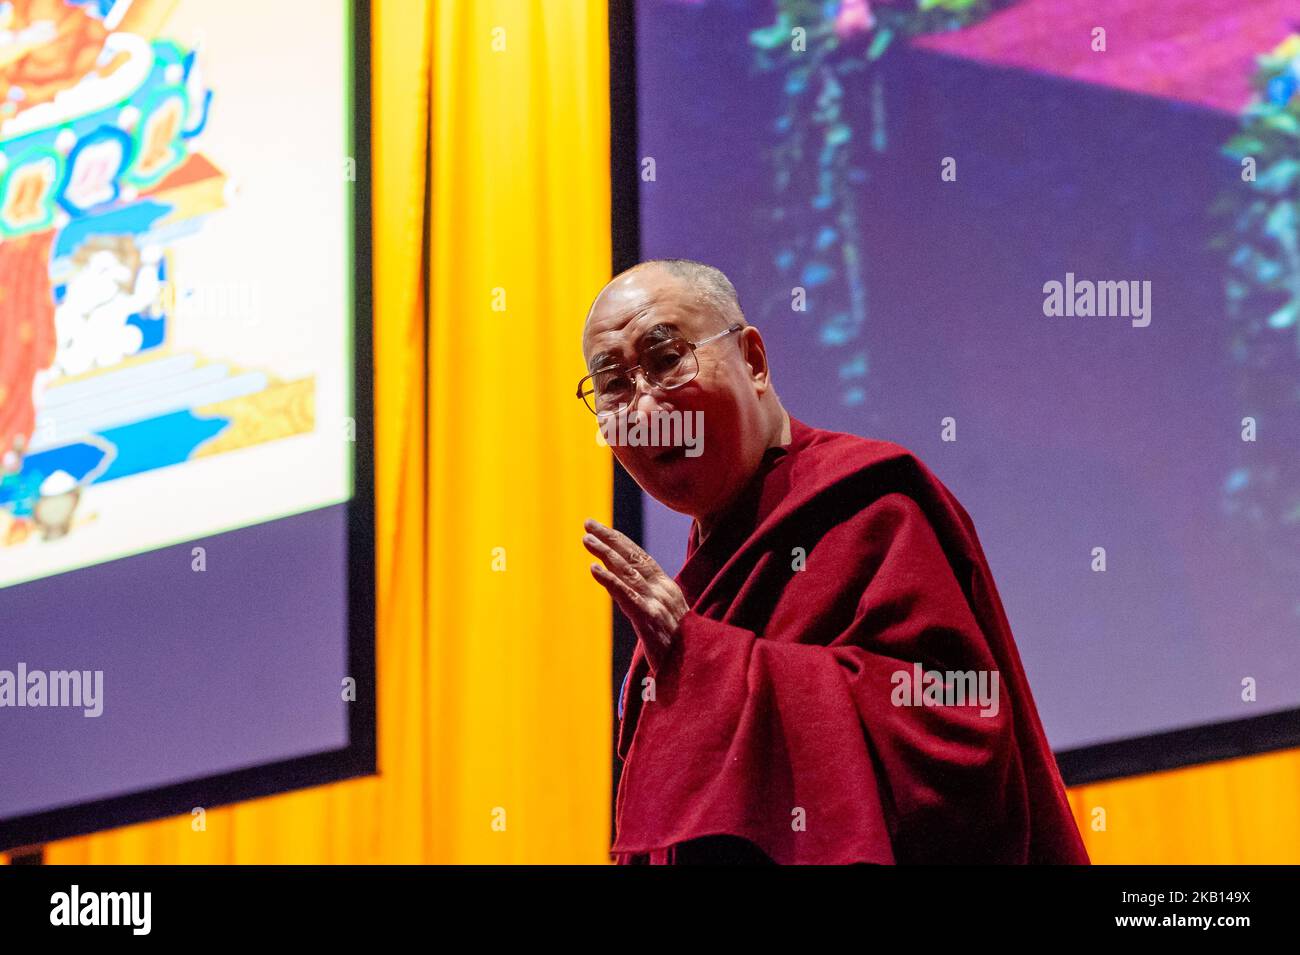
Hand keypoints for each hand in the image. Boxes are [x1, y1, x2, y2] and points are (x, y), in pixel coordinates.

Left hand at [582, 518, 687, 674]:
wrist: (697, 670)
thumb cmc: (681, 648)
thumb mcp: (665, 618)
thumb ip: (648, 602)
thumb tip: (626, 590)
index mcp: (668, 588)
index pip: (642, 558)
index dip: (621, 541)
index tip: (601, 529)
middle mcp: (663, 591)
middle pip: (633, 558)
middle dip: (610, 539)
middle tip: (588, 523)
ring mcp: (657, 604)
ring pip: (628, 572)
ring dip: (605, 553)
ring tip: (586, 539)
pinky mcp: (650, 620)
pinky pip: (627, 596)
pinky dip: (610, 581)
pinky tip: (594, 569)